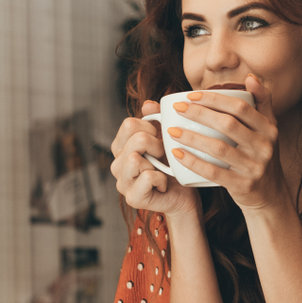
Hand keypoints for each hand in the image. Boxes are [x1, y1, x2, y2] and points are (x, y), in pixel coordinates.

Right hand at [110, 101, 199, 217]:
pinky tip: (163, 185)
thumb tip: (148, 105)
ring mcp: (122, 183)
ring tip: (162, 171)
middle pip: (135, 139)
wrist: (184, 196)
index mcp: (121, 148)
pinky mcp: (132, 198)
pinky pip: (146, 177)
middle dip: (157, 145)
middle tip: (164, 158)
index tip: (160, 140)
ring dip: (157, 163)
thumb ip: (156, 120)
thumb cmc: (174, 167)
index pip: (129, 124)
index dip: (151, 128)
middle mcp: (116, 165)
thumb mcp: (165, 139)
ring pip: (135, 158)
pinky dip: (161, 179)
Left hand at [166, 75, 289, 211]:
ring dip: (192, 137)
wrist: (271, 196)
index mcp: (269, 128)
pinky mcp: (244, 186)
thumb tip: (250, 77)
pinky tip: (177, 154)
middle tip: (178, 109)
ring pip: (219, 148)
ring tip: (172, 130)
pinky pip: (214, 172)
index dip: (214, 98)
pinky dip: (194, 162)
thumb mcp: (268, 130)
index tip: (191, 95)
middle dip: (199, 113)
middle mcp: (265, 146)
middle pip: (228, 124)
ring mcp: (255, 167)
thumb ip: (262, 102)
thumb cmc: (261, 157)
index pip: (240, 107)